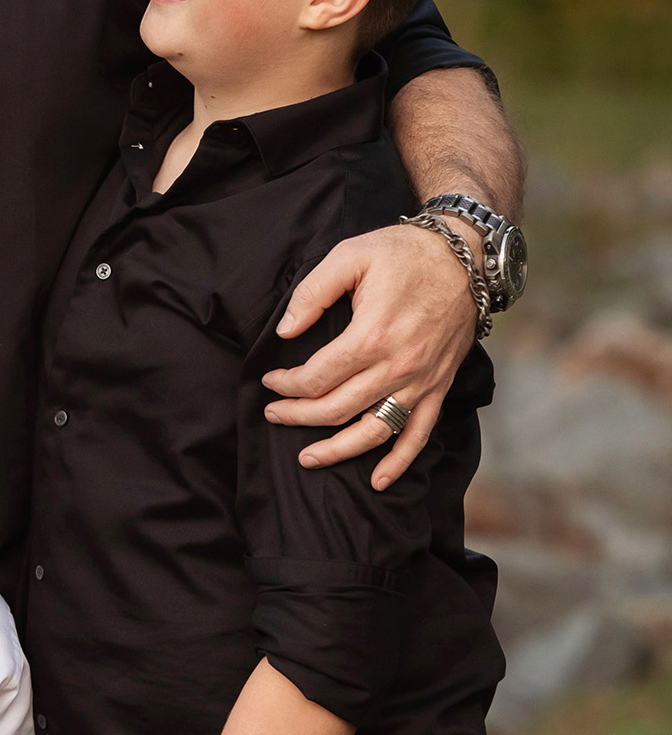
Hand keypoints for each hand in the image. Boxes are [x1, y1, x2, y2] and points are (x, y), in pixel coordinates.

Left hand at [262, 221, 476, 490]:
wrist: (464, 255)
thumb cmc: (403, 254)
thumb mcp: (350, 256)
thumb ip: (313, 293)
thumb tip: (285, 331)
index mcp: (371, 336)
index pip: (316, 377)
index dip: (286, 384)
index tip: (270, 380)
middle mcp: (397, 367)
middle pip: (337, 409)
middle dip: (298, 416)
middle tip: (274, 414)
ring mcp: (420, 382)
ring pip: (372, 431)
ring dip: (337, 450)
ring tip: (307, 458)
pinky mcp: (438, 387)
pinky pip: (418, 434)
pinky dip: (398, 462)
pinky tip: (377, 480)